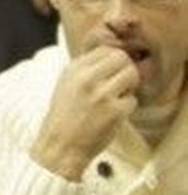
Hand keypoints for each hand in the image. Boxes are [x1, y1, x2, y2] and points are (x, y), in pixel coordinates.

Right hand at [30, 45, 138, 179]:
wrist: (60, 145)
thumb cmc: (64, 115)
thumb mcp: (67, 82)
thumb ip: (86, 66)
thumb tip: (110, 49)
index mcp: (74, 69)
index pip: (106, 49)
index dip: (113, 61)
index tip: (110, 74)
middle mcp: (87, 78)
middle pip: (123, 58)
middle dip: (125, 70)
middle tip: (118, 85)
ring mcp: (102, 95)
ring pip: (132, 75)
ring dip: (129, 86)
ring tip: (117, 97)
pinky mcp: (115, 112)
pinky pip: (133, 100)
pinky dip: (126, 108)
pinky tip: (113, 114)